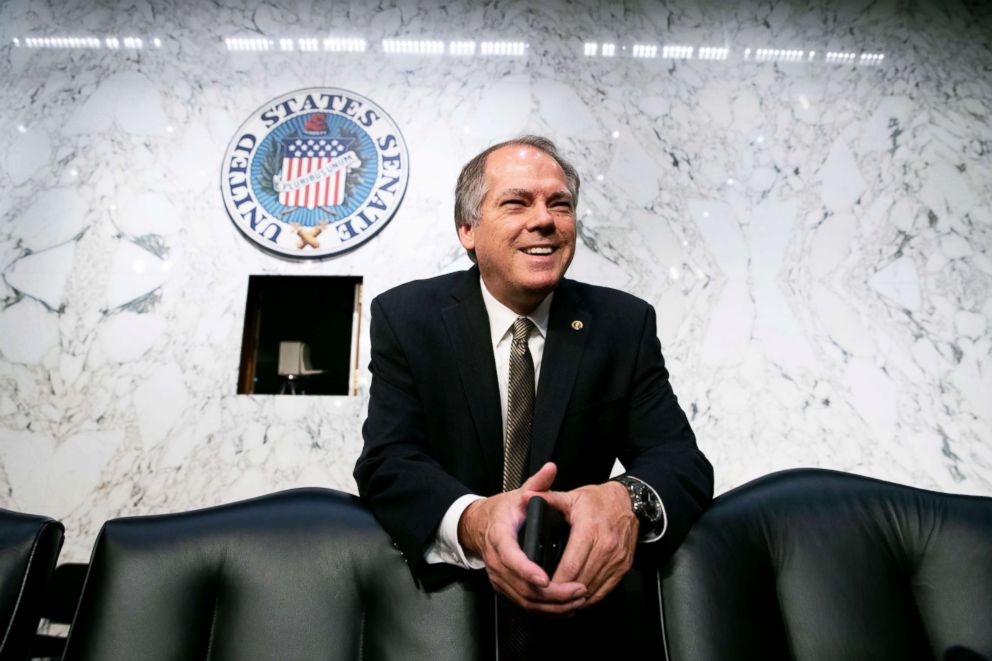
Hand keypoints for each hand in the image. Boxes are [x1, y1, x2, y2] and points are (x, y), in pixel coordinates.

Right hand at [458, 463, 587, 613]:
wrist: (479, 526)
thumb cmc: (502, 512)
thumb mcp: (518, 494)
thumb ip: (537, 484)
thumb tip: (551, 469)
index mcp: (500, 537)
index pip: (512, 557)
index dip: (527, 570)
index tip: (545, 578)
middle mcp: (497, 561)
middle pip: (522, 586)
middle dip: (551, 594)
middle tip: (577, 591)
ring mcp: (499, 576)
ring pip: (524, 600)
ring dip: (551, 605)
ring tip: (576, 601)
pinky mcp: (504, 586)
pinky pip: (523, 603)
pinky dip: (544, 609)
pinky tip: (563, 608)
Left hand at [542, 481, 638, 606]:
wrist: (627, 501)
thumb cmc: (598, 501)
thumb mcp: (571, 497)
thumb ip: (548, 500)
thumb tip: (524, 497)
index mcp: (589, 530)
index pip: (570, 564)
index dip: (555, 580)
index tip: (543, 586)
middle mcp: (605, 546)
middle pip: (580, 579)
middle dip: (562, 592)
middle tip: (546, 598)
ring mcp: (616, 558)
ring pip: (593, 587)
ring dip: (576, 597)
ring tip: (559, 601)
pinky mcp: (623, 566)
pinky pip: (606, 589)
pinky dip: (591, 597)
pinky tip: (578, 598)